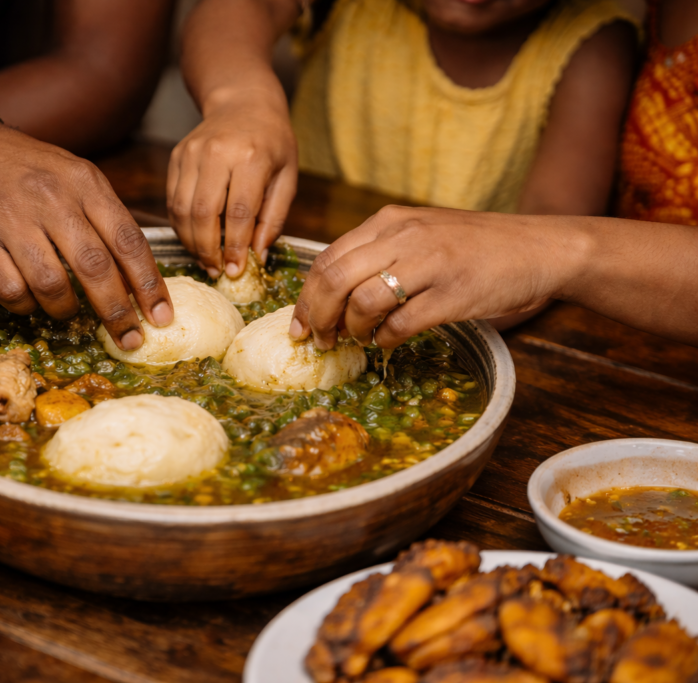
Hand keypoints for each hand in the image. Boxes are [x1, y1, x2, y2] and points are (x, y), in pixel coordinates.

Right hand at [0, 115, 172, 350]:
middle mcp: (50, 198)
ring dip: (66, 310)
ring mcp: (10, 219)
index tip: (161, 317)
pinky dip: (26, 306)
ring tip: (68, 312)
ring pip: (51, 284)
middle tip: (128, 338)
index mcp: (83, 182)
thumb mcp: (72, 177)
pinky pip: (11, 291)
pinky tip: (30, 301)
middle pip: (94, 267)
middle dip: (116, 311)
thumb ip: (104, 219)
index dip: (148, 284)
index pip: (128, 240)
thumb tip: (139, 279)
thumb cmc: (25, 171)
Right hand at [167, 88, 296, 277]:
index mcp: (251, 157)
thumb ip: (273, 218)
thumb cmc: (272, 142)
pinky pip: (173, 200)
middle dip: (208, 249)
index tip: (235, 270)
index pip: (238, 212)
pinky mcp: (177, 157)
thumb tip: (258, 256)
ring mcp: (192, 153)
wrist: (244, 102)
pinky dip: (181, 225)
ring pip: (183, 209)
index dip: (234, 246)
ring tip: (205, 260)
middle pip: (204, 213)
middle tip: (216, 270)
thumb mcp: (287, 177)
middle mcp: (217, 153)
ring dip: (191, 241)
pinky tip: (194, 239)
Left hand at [290, 206, 581, 348]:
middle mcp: (404, 236)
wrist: (541, 248)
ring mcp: (430, 263)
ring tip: (356, 340)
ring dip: (352, 329)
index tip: (299, 324)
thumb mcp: (420, 233)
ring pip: (363, 300)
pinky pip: (401, 323)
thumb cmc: (477, 246)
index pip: (328, 257)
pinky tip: (388, 342)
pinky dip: (386, 338)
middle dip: (317, 316)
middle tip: (318, 340)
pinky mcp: (453, 293)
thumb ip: (379, 252)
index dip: (306, 296)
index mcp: (390, 220)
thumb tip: (333, 292)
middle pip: (335, 278)